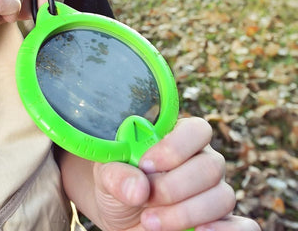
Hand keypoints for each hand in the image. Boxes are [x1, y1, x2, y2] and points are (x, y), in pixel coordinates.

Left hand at [91, 117, 260, 230]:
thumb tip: (138, 188)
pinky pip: (244, 226)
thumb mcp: (106, 177)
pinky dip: (227, 230)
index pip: (198, 130)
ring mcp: (214, 192)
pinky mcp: (222, 223)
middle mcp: (202, 161)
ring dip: (186, 212)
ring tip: (149, 221)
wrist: (121, 218)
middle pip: (212, 166)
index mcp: (178, 138)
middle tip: (145, 199)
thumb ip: (116, 175)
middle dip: (175, 187)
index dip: (175, 147)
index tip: (146, 166)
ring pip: (224, 196)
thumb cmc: (118, 187)